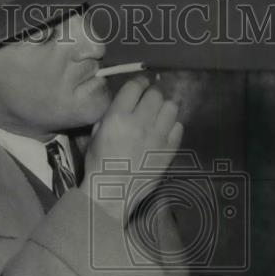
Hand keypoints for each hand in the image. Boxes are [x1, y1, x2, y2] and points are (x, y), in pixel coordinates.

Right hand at [83, 75, 182, 219]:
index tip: (141, 85)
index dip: (139, 83)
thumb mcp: (96, 134)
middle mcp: (140, 123)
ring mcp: (157, 136)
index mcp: (118, 117)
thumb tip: (126, 103)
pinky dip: (172, 126)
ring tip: (159, 115)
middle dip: (152, 95)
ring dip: (164, 108)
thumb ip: (110, 115)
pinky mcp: (169, 150)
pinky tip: (164, 132)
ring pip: (171, 107)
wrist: (113, 192)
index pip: (134, 87)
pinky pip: (178, 127)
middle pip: (155, 94)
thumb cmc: (99, 164)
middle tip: (149, 101)